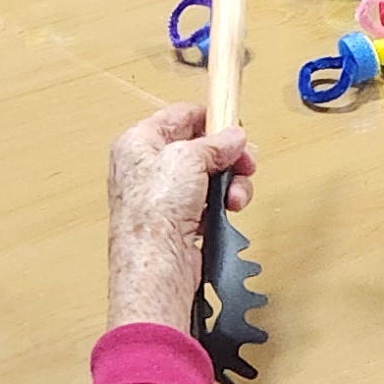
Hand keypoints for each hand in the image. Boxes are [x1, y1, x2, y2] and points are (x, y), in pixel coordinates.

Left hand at [105, 101, 252, 331]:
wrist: (158, 266)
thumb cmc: (153, 215)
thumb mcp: (188, 158)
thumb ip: (214, 142)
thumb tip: (233, 137)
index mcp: (138, 143)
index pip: (179, 116)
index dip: (209, 117)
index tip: (234, 124)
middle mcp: (149, 168)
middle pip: (200, 147)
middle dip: (228, 156)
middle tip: (245, 162)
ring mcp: (165, 196)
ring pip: (210, 175)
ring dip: (231, 182)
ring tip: (235, 194)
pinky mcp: (180, 219)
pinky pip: (211, 200)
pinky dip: (224, 203)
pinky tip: (228, 209)